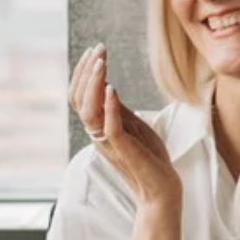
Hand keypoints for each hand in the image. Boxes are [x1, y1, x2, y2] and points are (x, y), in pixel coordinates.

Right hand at [70, 44, 181, 212]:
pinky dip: (108, 107)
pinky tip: (112, 88)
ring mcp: (108, 143)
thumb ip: (117, 109)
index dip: (83, 74)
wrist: (161, 190)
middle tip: (98, 49)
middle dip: (86, 72)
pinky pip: (109, 128)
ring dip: (93, 84)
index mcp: (98, 128)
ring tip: (101, 63)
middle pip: (78, 101)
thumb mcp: (133, 126)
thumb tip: (107, 85)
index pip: (80, 97)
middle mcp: (97, 135)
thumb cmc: (150, 159)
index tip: (95, 52)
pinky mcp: (123, 150)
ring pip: (88, 112)